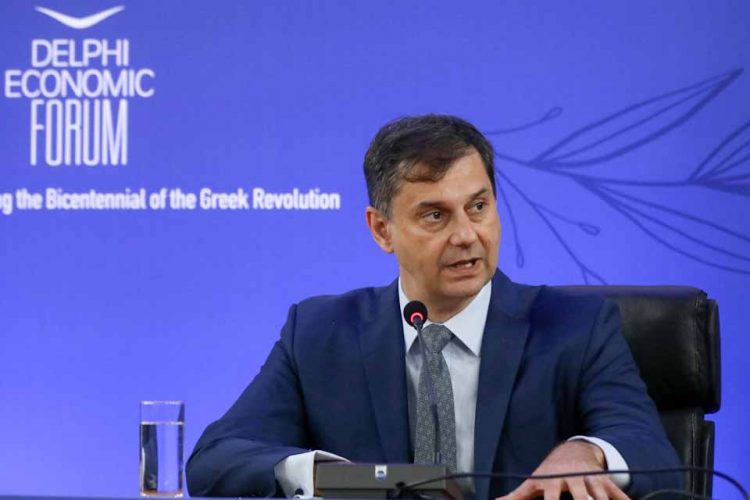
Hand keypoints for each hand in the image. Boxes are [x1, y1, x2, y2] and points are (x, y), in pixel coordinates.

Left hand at [497, 441, 629, 499]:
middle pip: (582, 497)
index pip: (552, 497)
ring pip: (600, 495)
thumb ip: (517, 495)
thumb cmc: (550, 472)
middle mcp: (574, 479)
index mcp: (554, 481)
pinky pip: (618, 494)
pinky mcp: (605, 481)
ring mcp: (591, 479)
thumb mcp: (534, 481)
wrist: (573, 451)